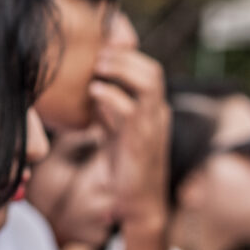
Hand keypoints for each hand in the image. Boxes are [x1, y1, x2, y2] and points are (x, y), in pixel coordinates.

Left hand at [89, 48, 170, 230]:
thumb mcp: (117, 129)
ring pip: (147, 85)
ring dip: (120, 70)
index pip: (150, 70)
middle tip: (98, 55)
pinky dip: (111, 96)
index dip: (128, 54)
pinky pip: (130, 111)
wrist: (139, 202)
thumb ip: (110, 107)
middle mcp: (157, 114)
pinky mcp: (140, 142)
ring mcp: (152, 127)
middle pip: (152, 70)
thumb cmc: (125, 164)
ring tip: (97, 68)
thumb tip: (91, 85)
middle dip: (124, 57)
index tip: (103, 47)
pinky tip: (93, 91)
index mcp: (154, 108)